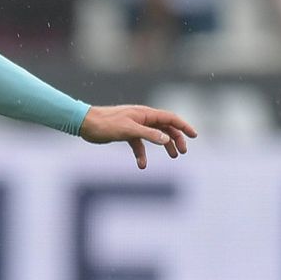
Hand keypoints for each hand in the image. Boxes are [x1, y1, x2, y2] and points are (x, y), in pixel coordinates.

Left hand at [78, 104, 196, 168]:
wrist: (85, 124)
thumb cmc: (106, 124)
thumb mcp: (129, 130)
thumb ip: (149, 134)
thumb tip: (167, 139)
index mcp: (146, 114)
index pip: (171, 118)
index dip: (184, 126)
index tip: (194, 136)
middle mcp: (142, 118)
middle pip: (166, 127)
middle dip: (176, 139)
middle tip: (182, 152)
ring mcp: (135, 126)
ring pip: (155, 136)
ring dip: (164, 146)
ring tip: (173, 157)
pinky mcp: (126, 134)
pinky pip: (139, 144)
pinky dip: (142, 154)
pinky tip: (142, 165)